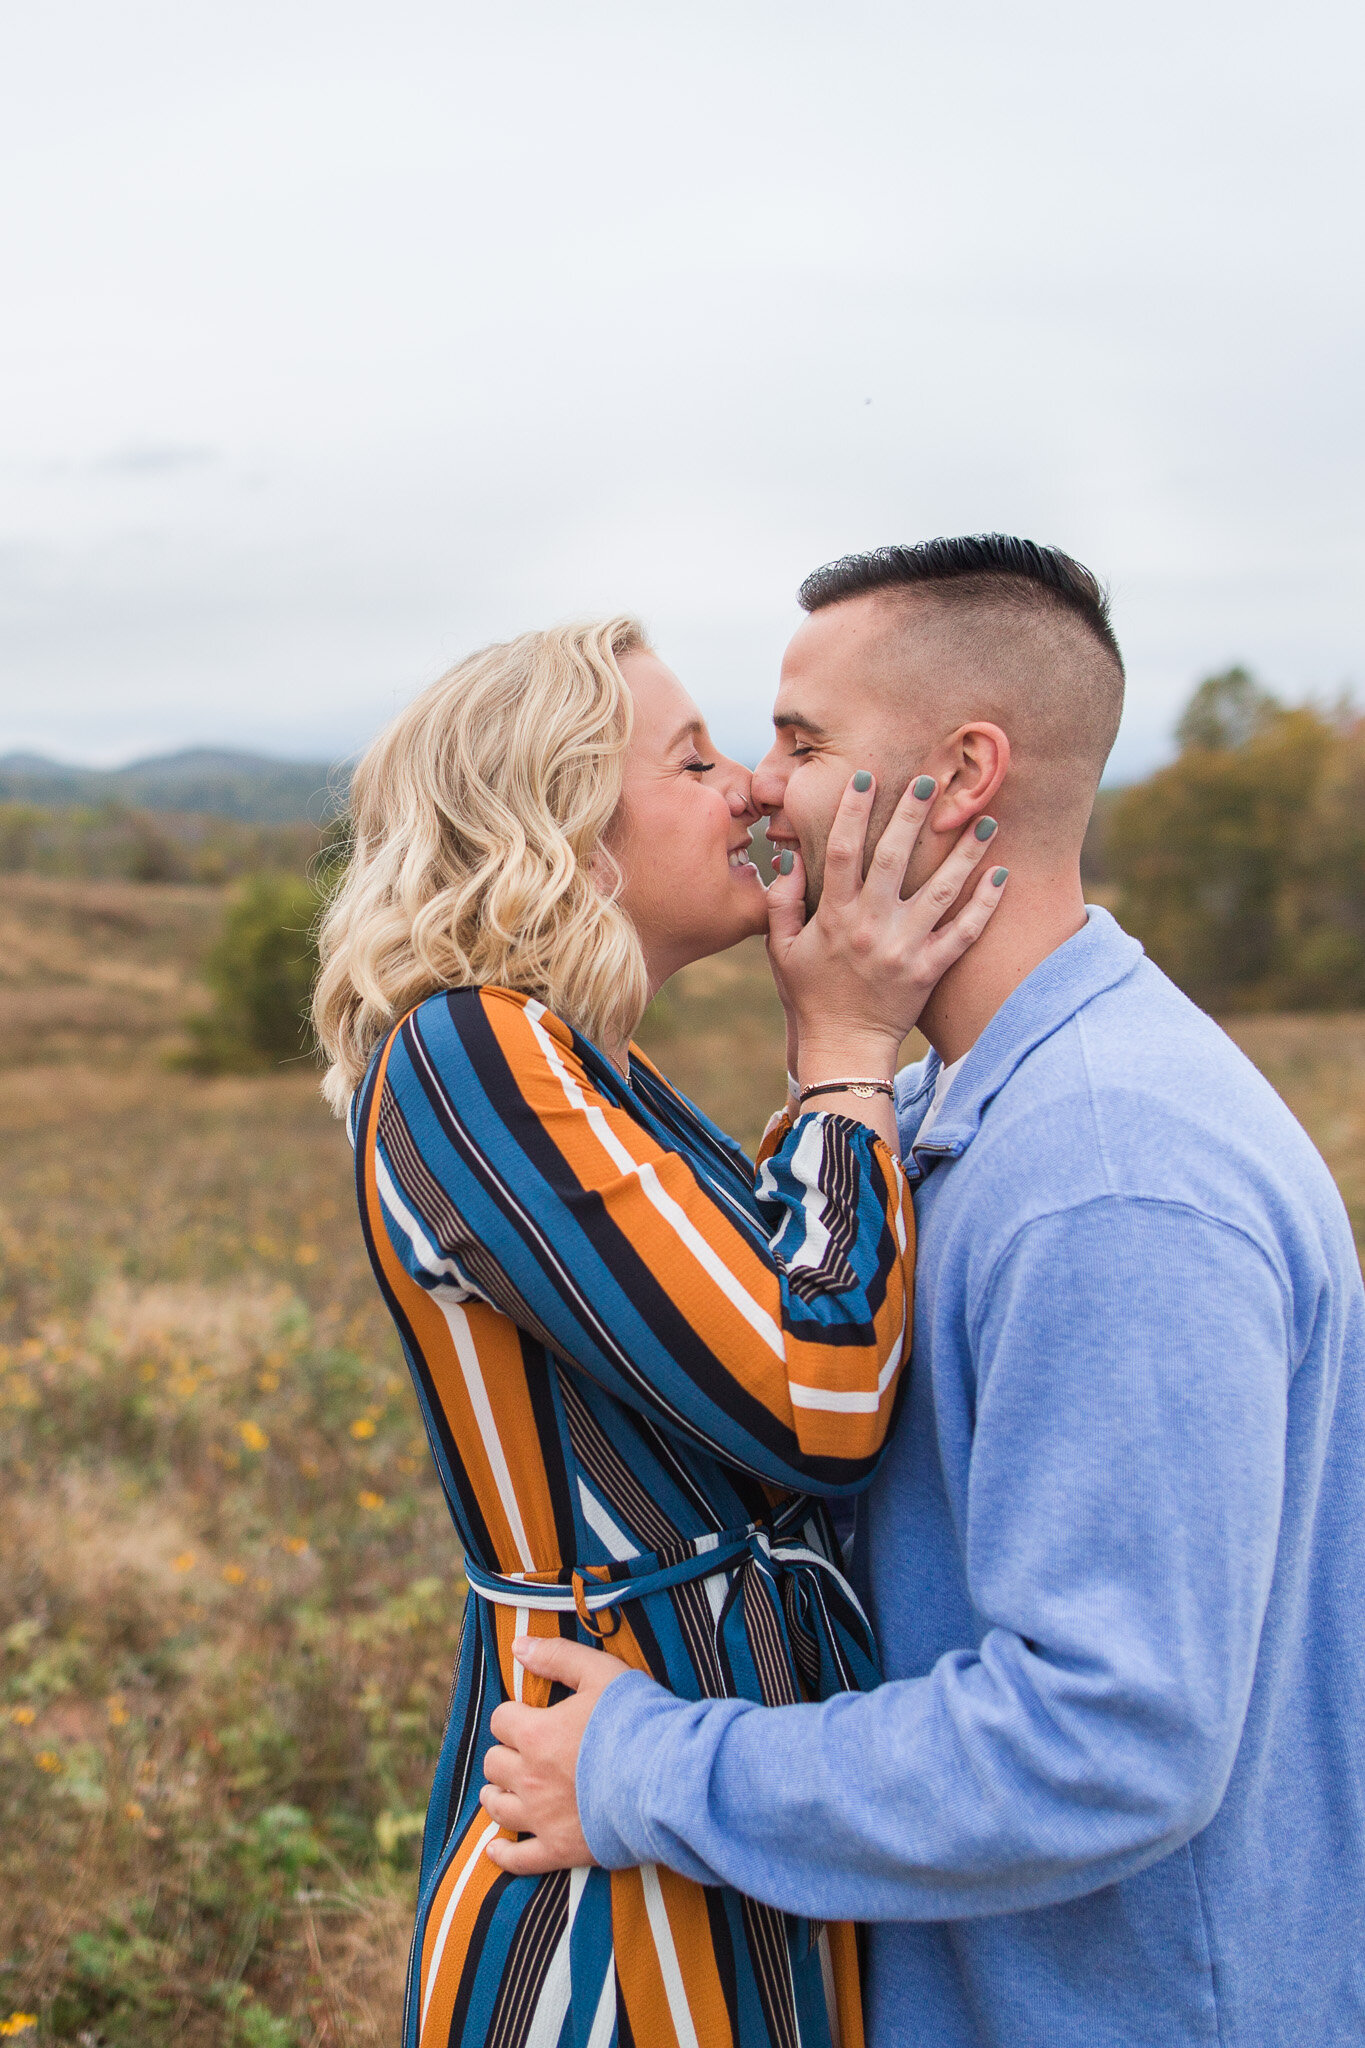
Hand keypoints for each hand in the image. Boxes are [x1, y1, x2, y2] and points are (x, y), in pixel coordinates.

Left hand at [480, 1634, 632, 1875]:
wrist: (667, 1780)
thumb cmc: (637, 1722)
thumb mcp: (601, 1673)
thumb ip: (558, 1656)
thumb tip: (518, 1646)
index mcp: (536, 1734)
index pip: (502, 1721)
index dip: (514, 1716)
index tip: (530, 1717)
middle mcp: (530, 1778)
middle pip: (494, 1764)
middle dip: (505, 1755)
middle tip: (522, 1753)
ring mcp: (542, 1818)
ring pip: (498, 1808)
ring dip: (497, 1796)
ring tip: (504, 1790)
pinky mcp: (560, 1849)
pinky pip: (518, 1859)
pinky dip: (503, 1855)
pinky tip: (496, 1849)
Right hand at [768, 774, 1005, 1072]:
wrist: (844, 1046)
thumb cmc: (810, 995)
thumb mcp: (780, 949)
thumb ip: (782, 902)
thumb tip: (790, 858)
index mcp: (833, 916)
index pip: (843, 851)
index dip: (854, 811)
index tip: (868, 777)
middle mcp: (870, 926)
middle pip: (894, 859)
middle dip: (912, 816)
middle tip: (932, 779)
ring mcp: (904, 948)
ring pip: (940, 890)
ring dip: (964, 853)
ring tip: (985, 819)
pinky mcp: (930, 969)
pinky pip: (964, 933)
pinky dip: (984, 904)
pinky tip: (1001, 874)